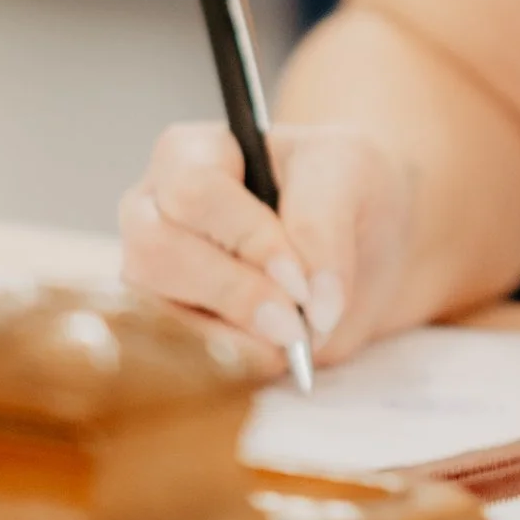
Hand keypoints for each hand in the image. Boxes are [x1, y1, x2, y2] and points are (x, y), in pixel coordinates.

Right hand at [118, 118, 415, 373]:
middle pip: (155, 252)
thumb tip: (311, 306)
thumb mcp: (350, 173)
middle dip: (232, 294)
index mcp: (191, 153)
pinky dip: (226, 366)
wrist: (365, 244)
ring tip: (291, 341)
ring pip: (156, 313)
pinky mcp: (167, 328)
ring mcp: (154, 275)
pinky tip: (271, 357)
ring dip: (229, 337)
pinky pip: (174, 357)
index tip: (300, 278)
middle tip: (295, 324)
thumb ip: (324, 224)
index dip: (246, 238)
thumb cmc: (346, 189)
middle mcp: (154, 211)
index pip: (193, 192)